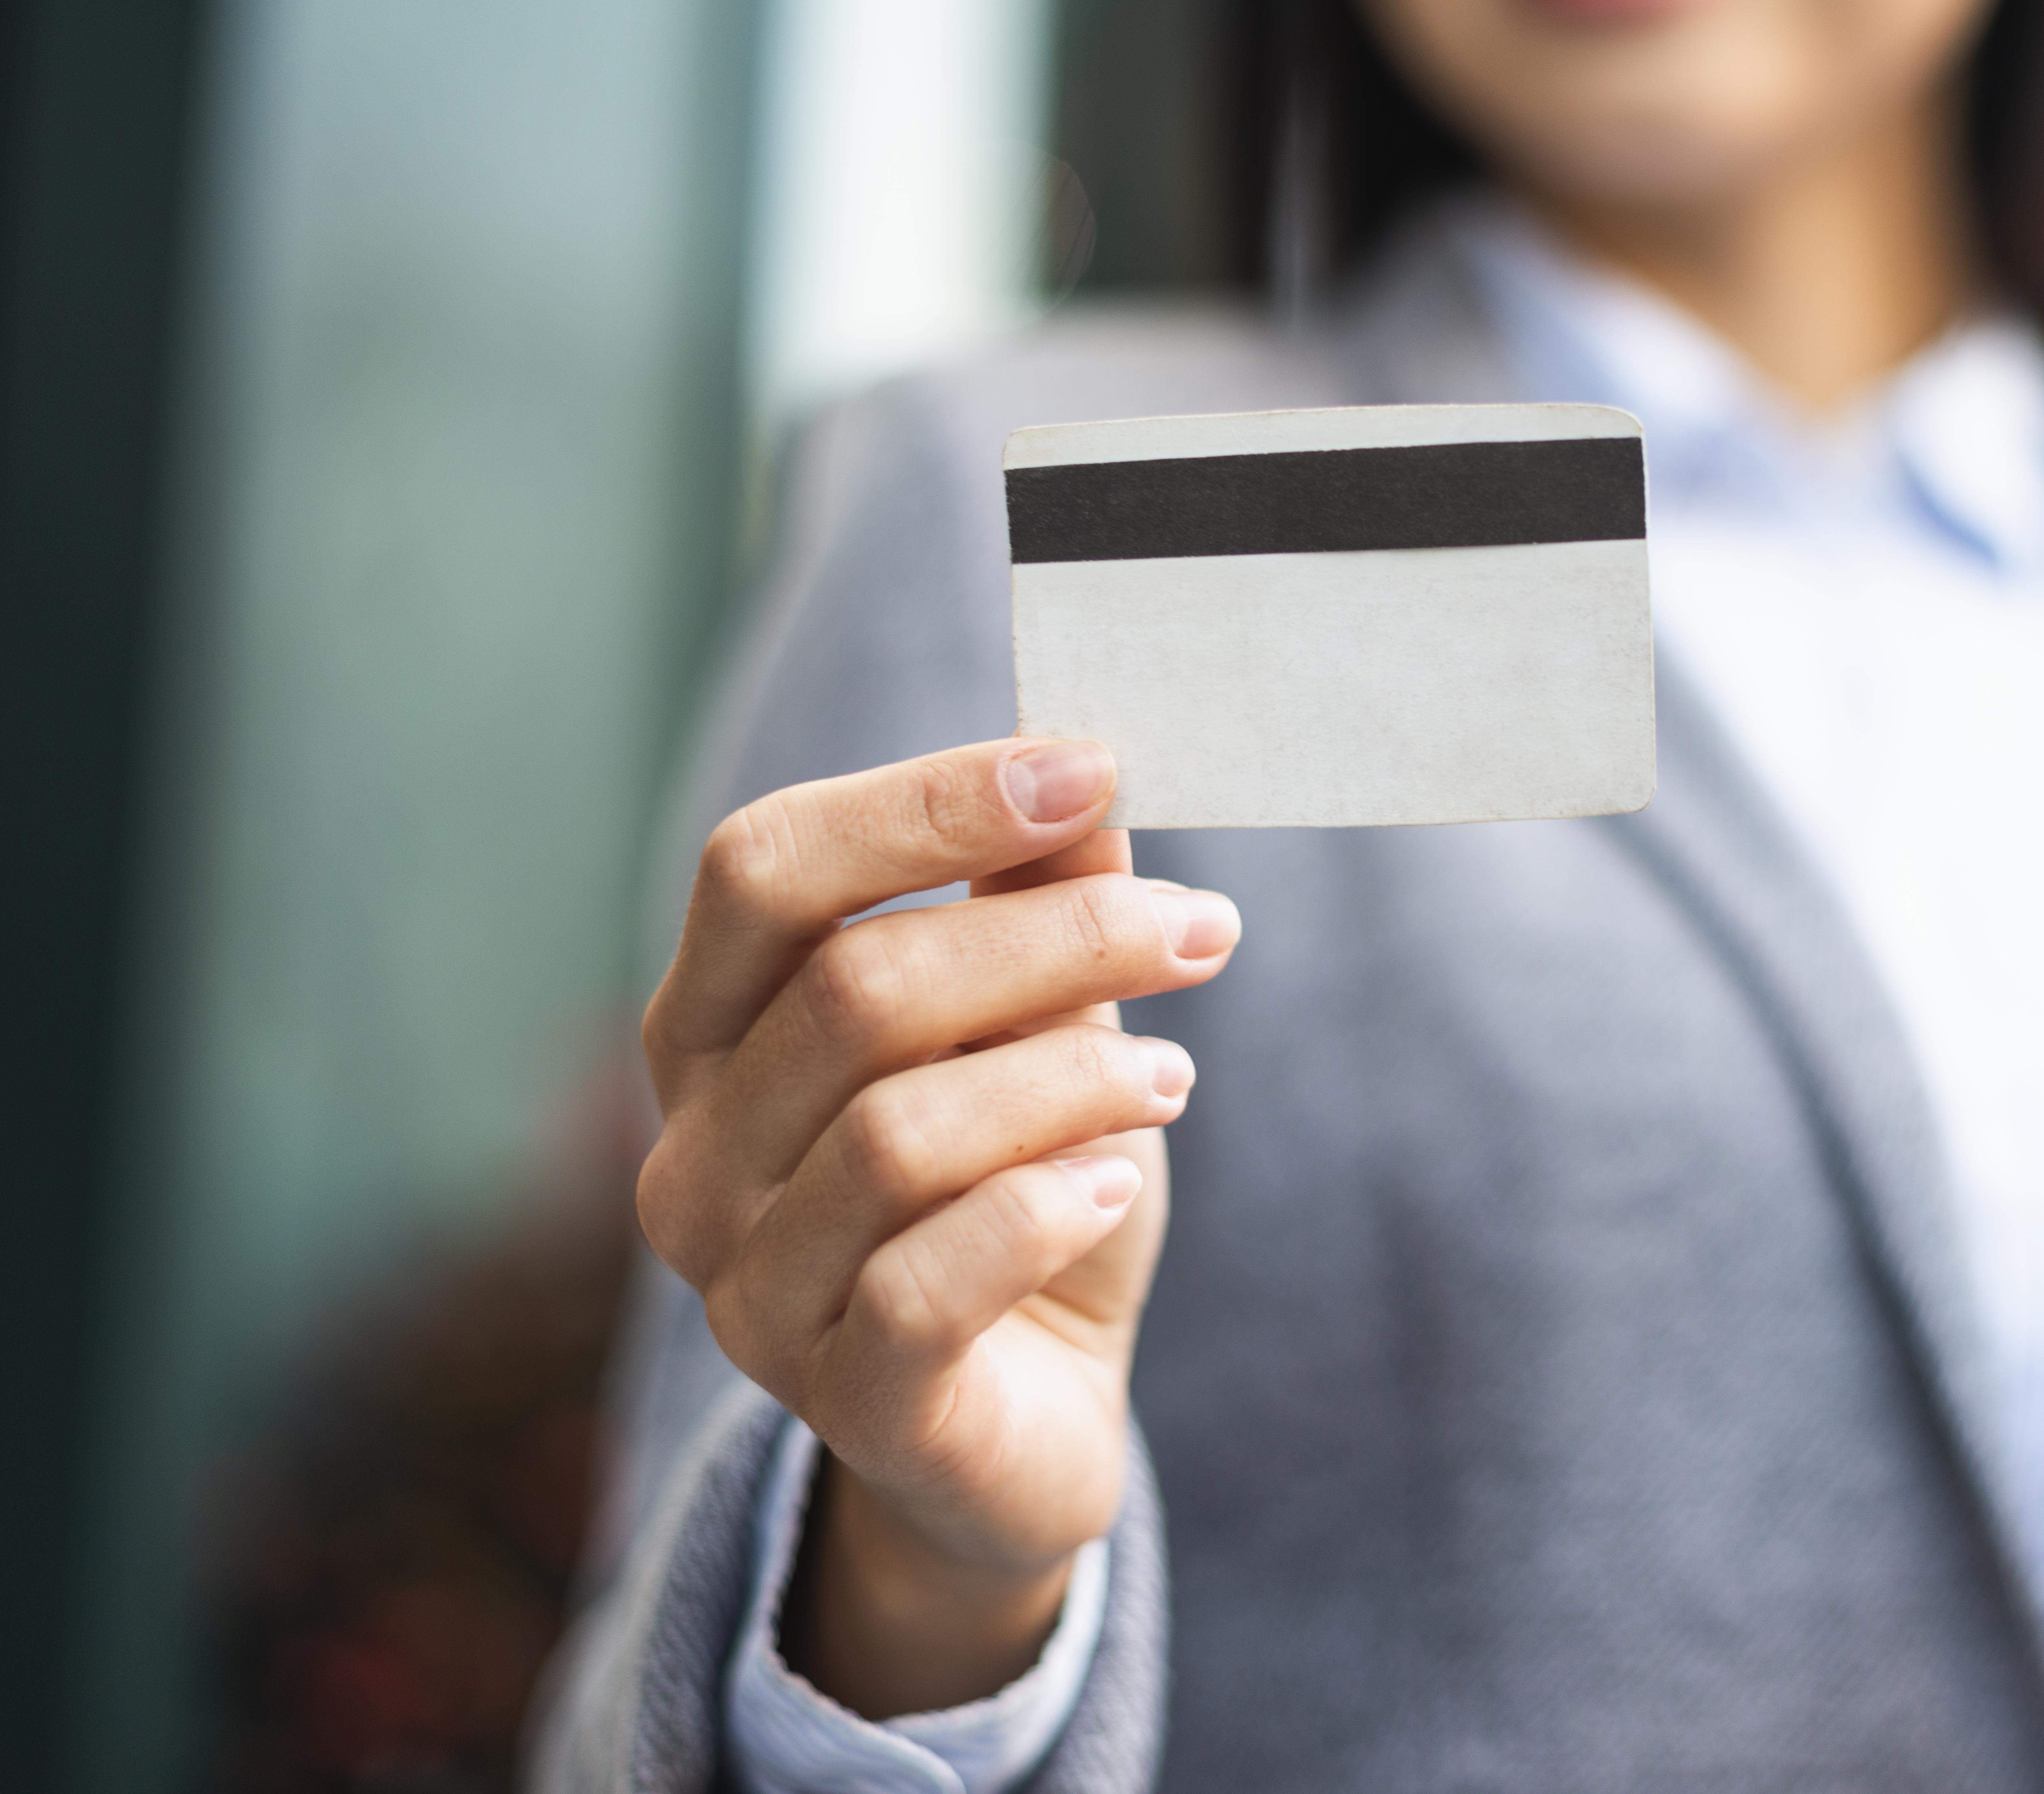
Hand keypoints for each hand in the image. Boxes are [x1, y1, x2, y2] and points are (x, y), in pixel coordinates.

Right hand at [635, 737, 1239, 1716]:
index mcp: (711, 1031)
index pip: (764, 866)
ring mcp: (749, 1292)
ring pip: (901, 1131)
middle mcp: (694, 1157)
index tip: (1092, 770)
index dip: (924, 801)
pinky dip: (1048, 1208)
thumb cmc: (1019, 1193)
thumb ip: (1034, 905)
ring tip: (1171, 1077)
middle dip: (1059, 938)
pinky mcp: (842, 1400)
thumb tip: (1084, 776)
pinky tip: (1115, 1186)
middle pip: (858, 988)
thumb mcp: (1039, 1029)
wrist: (1029, 1419)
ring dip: (1072, 1079)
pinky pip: (933, 1278)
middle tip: (1203, 931)